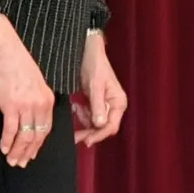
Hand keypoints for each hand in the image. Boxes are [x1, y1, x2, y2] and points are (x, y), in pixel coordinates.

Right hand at [0, 46, 54, 166]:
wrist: (6, 53)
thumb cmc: (19, 66)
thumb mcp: (37, 84)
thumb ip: (38, 101)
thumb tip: (32, 117)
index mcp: (48, 100)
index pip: (46, 129)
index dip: (38, 144)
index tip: (32, 154)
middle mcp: (40, 105)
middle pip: (36, 136)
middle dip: (28, 152)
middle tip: (21, 163)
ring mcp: (26, 106)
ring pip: (24, 136)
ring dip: (18, 150)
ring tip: (12, 160)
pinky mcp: (11, 106)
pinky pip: (10, 129)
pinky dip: (7, 141)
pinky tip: (4, 149)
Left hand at [75, 32, 126, 146]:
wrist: (87, 52)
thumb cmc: (94, 65)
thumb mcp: (95, 86)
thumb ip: (97, 106)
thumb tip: (100, 124)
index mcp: (118, 102)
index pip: (111, 126)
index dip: (99, 135)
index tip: (86, 140)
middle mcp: (113, 106)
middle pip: (103, 128)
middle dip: (89, 131)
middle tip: (75, 136)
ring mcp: (104, 105)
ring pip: (95, 124)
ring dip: (84, 121)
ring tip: (76, 108)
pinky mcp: (95, 102)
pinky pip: (89, 116)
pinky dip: (82, 114)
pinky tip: (76, 105)